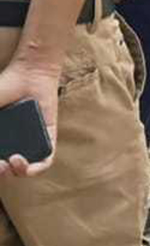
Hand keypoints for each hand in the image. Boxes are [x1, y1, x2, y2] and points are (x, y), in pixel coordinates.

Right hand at [0, 62, 57, 176]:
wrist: (28, 74)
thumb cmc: (4, 88)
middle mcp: (14, 144)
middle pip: (7, 169)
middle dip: (1, 172)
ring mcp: (32, 142)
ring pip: (25, 169)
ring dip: (17, 171)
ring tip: (12, 161)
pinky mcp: (48, 138)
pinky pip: (46, 160)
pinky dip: (37, 168)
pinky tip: (26, 164)